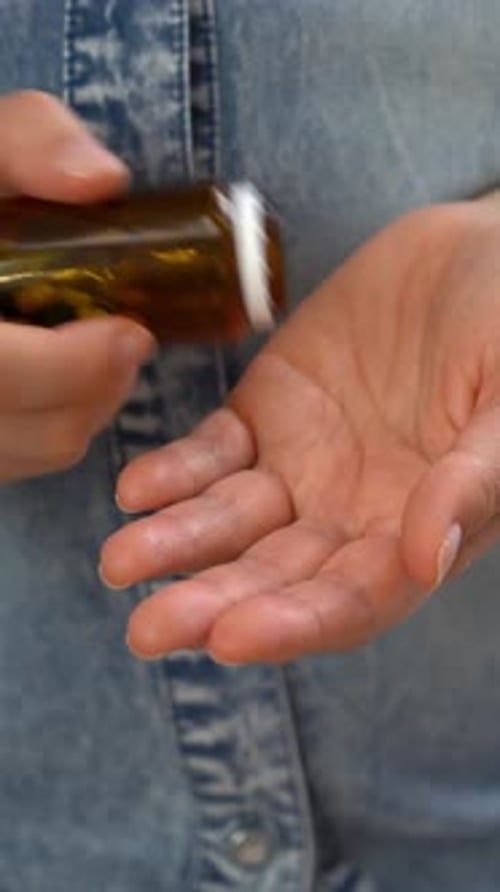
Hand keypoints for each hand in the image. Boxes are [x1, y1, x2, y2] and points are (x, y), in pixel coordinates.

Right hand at [0, 91, 153, 479]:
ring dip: (87, 403)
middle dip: (102, 384)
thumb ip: (28, 141)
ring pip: (42, 450)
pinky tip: (55, 374)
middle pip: (43, 430)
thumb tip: (102, 182)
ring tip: (90, 348)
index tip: (129, 331)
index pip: (5, 374)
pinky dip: (56, 422)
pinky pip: (27, 459)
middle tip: (127, 336)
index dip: (75, 367)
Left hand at [101, 196, 499, 663]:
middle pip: (274, 575)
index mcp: (414, 531)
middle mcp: (350, 514)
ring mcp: (302, 464)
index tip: (233, 638)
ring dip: (177, 543)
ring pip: (231, 520)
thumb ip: (475, 480)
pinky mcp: (266, 412)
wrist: (471, 255)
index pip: (351, 600)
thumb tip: (423, 560)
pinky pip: (212, 451)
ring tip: (121, 562)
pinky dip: (175, 471)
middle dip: (214, 603)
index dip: (295, 624)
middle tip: (151, 629)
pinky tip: (137, 487)